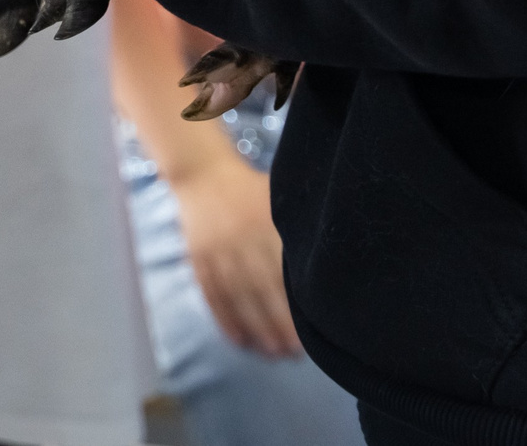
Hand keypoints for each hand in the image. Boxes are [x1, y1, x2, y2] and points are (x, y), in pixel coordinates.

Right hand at [167, 153, 301, 357]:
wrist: (202, 173)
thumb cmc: (250, 189)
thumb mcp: (278, 199)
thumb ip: (297, 228)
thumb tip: (328, 262)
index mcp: (266, 225)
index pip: (284, 274)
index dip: (298, 307)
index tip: (313, 332)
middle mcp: (241, 241)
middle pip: (262, 292)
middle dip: (280, 326)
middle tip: (296, 353)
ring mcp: (217, 252)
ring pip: (238, 298)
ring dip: (256, 330)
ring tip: (273, 354)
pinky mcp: (198, 259)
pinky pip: (212, 295)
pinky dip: (225, 320)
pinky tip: (240, 340)